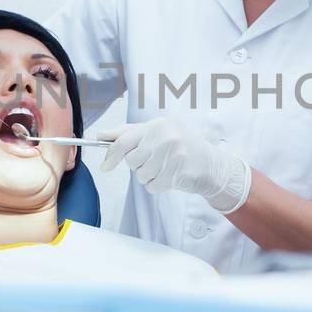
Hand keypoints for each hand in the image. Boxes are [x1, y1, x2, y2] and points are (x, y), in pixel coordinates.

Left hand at [98, 117, 251, 213]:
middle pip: (132, 162)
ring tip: (165, 168)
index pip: (125, 141)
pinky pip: (153, 186)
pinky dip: (157, 185)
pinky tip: (170, 176)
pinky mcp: (178, 173)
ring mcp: (174, 155)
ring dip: (149, 176)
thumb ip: (128, 133)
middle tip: (154, 161)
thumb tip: (101, 135)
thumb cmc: (180, 146)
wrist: (210, 164)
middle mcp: (165, 137)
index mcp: (157, 125)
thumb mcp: (155, 133)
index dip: (111, 155)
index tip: (105, 166)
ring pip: (141, 176)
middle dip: (139, 166)